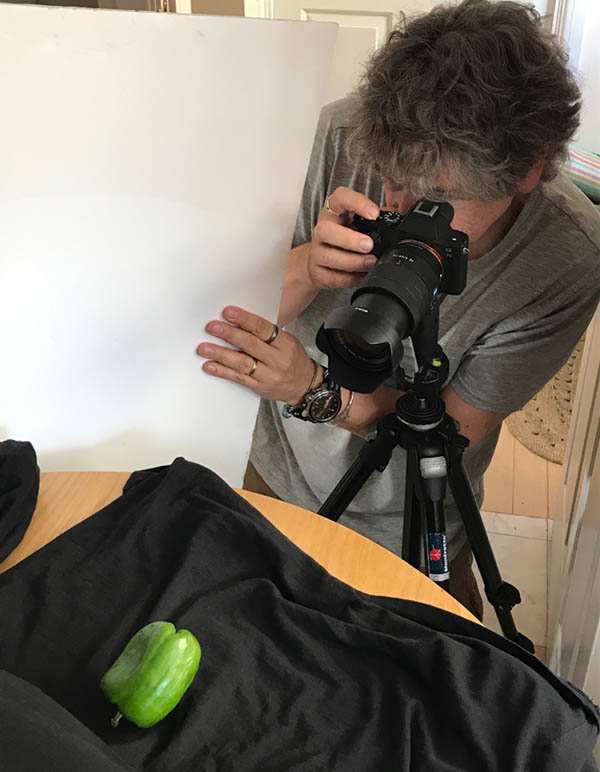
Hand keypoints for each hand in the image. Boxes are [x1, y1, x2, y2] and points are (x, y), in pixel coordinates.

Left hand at [197, 306, 315, 404]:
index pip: (263, 328)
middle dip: (229, 334)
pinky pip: (238, 379)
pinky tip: (210, 365)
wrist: (304, 385)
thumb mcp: (287, 341)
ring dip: (220, 354)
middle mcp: (276, 360)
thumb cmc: (293, 359)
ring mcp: (267, 375)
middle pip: (250, 345)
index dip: (244, 319)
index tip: (228, 312)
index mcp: (284, 344)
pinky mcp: (259, 387)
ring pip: (241, 363)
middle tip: (212, 327)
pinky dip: (222, 371)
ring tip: (204, 348)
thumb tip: (239, 321)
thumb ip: (266, 333)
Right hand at [307, 186, 379, 289]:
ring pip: (328, 256)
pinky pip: (332, 277)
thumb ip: (373, 219)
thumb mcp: (356, 223)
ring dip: (352, 261)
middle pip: (326, 230)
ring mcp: (317, 253)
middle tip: (369, 245)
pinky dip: (349, 278)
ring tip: (370, 262)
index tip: (374, 214)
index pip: (339, 198)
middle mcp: (321, 231)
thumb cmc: (342, 240)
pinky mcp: (318, 273)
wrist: (320, 262)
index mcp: (333, 213)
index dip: (356, 203)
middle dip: (349, 239)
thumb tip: (396, 218)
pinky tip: (362, 275)